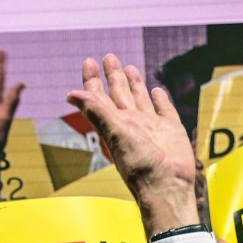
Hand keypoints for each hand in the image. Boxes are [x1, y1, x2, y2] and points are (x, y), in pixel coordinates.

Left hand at [67, 54, 197, 237]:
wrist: (167, 185)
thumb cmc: (140, 165)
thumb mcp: (115, 134)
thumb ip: (96, 111)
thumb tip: (70, 94)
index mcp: (115, 124)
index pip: (100, 97)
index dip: (93, 80)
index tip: (89, 61)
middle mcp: (131, 124)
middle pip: (119, 94)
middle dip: (113, 76)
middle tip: (108, 57)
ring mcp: (152, 127)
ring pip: (140, 99)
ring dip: (134, 84)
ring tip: (129, 67)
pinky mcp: (172, 131)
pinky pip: (165, 111)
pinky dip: (160, 100)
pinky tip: (156, 90)